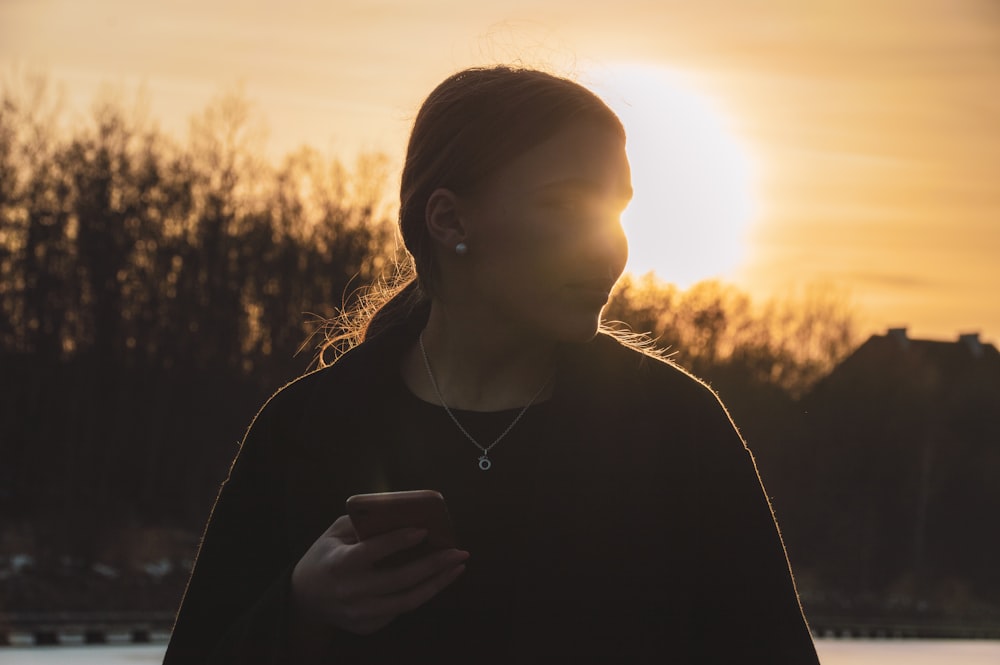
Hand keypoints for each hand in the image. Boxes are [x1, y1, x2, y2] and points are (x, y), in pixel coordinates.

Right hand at [291, 514, 468, 636]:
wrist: (306, 598)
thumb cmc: (326, 555)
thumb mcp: (336, 532)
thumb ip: (365, 522)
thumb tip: (403, 514)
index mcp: (339, 564)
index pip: (372, 552)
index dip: (399, 541)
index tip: (424, 530)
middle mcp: (350, 592)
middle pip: (399, 579)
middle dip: (433, 565)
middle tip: (458, 551)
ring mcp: (359, 613)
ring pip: (407, 601)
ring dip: (437, 583)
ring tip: (457, 567)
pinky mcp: (367, 626)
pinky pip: (401, 609)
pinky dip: (421, 593)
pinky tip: (436, 578)